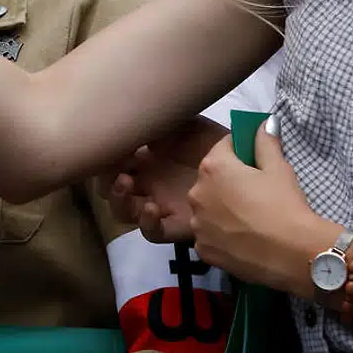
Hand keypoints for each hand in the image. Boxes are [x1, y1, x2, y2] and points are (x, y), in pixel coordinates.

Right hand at [97, 116, 225, 241]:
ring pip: (124, 210)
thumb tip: (134, 119)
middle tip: (113, 165)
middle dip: (104, 176)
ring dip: (118, 198)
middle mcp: (148, 180)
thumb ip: (163, 121)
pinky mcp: (175, 225)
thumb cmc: (218, 142)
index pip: (113, 156)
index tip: (107, 141)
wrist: (249, 166)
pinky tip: (152, 208)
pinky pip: (152, 233)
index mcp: (147, 155)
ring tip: (125, 183)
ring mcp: (159, 204)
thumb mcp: (189, 123)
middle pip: (109, 184)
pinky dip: (146, 223)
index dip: (105, 152)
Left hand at [186, 121, 339, 295]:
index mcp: (213, 167)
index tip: (256, 162)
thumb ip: (266, 142)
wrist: (293, 254)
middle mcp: (197, 193)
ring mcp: (197, 224)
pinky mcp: (203, 250)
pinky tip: (243, 238)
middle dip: (228, 181)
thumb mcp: (279, 168)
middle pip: (211, 179)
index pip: (223, 148)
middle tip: (255, 193)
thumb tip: (265, 122)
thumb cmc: (285, 205)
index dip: (241, 151)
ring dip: (222, 208)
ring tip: (250, 218)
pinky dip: (221, 235)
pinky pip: (209, 234)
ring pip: (208, 208)